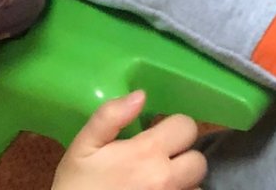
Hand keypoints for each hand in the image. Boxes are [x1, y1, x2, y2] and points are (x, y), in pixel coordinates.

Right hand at [53, 95, 205, 189]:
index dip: (174, 127)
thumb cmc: (77, 185)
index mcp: (147, 153)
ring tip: (158, 180)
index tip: (158, 133)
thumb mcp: (84, 146)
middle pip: (198, 160)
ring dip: (183, 181)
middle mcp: (165, 178)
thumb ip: (110, 116)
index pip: (186, 127)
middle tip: (161, 159)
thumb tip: (140, 95)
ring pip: (195, 186)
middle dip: (183, 156)